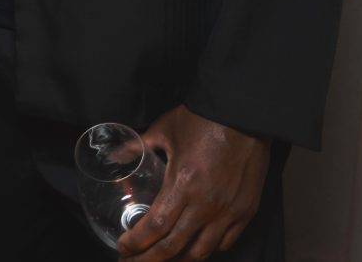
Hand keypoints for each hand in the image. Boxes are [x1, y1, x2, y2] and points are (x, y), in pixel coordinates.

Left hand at [120, 106, 269, 259]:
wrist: (243, 113)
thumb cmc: (202, 119)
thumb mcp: (164, 129)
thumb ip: (137, 146)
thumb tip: (115, 156)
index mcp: (183, 184)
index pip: (155, 227)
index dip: (137, 243)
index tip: (123, 249)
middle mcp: (206, 204)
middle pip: (175, 247)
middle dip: (150, 260)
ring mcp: (228, 211)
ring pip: (201, 252)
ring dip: (178, 259)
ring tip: (161, 259)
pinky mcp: (246, 211)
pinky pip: (225, 242)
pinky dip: (207, 249)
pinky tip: (193, 247)